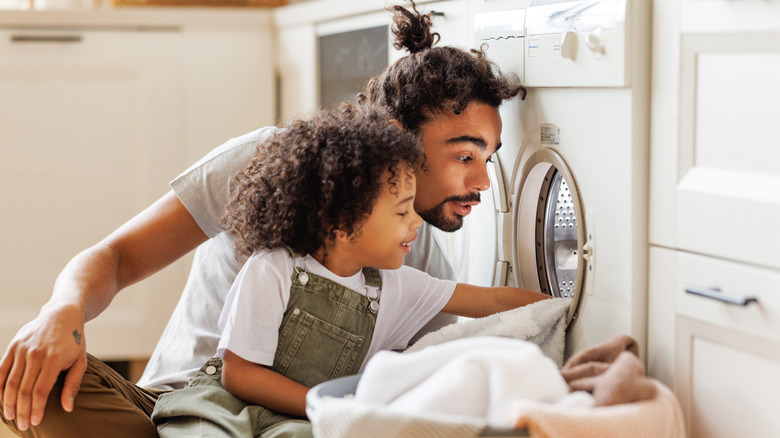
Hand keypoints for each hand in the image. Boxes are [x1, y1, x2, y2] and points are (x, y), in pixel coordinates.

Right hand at [0, 304, 87, 430]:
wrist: (62, 314)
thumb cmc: (74, 341)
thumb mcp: (81, 361)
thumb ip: (73, 384)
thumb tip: (67, 408)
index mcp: (54, 360)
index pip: (40, 391)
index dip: (36, 409)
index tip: (36, 422)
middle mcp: (36, 354)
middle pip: (23, 390)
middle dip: (22, 410)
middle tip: (23, 425)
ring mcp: (22, 349)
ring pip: (10, 382)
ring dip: (8, 402)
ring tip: (10, 416)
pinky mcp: (13, 346)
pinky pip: (1, 369)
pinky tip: (0, 398)